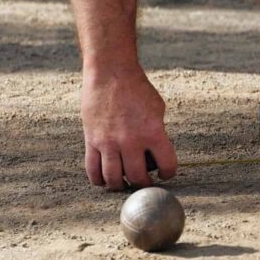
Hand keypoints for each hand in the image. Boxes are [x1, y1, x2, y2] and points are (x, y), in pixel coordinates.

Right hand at [80, 65, 177, 189]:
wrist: (111, 73)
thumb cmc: (137, 89)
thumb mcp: (157, 109)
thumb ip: (157, 133)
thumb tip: (155, 154)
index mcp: (153, 132)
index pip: (167, 165)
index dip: (169, 173)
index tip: (166, 173)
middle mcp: (130, 141)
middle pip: (137, 178)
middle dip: (144, 184)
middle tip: (145, 182)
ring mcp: (109, 142)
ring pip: (113, 179)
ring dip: (121, 185)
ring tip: (125, 182)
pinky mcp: (91, 140)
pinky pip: (92, 169)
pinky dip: (99, 180)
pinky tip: (105, 179)